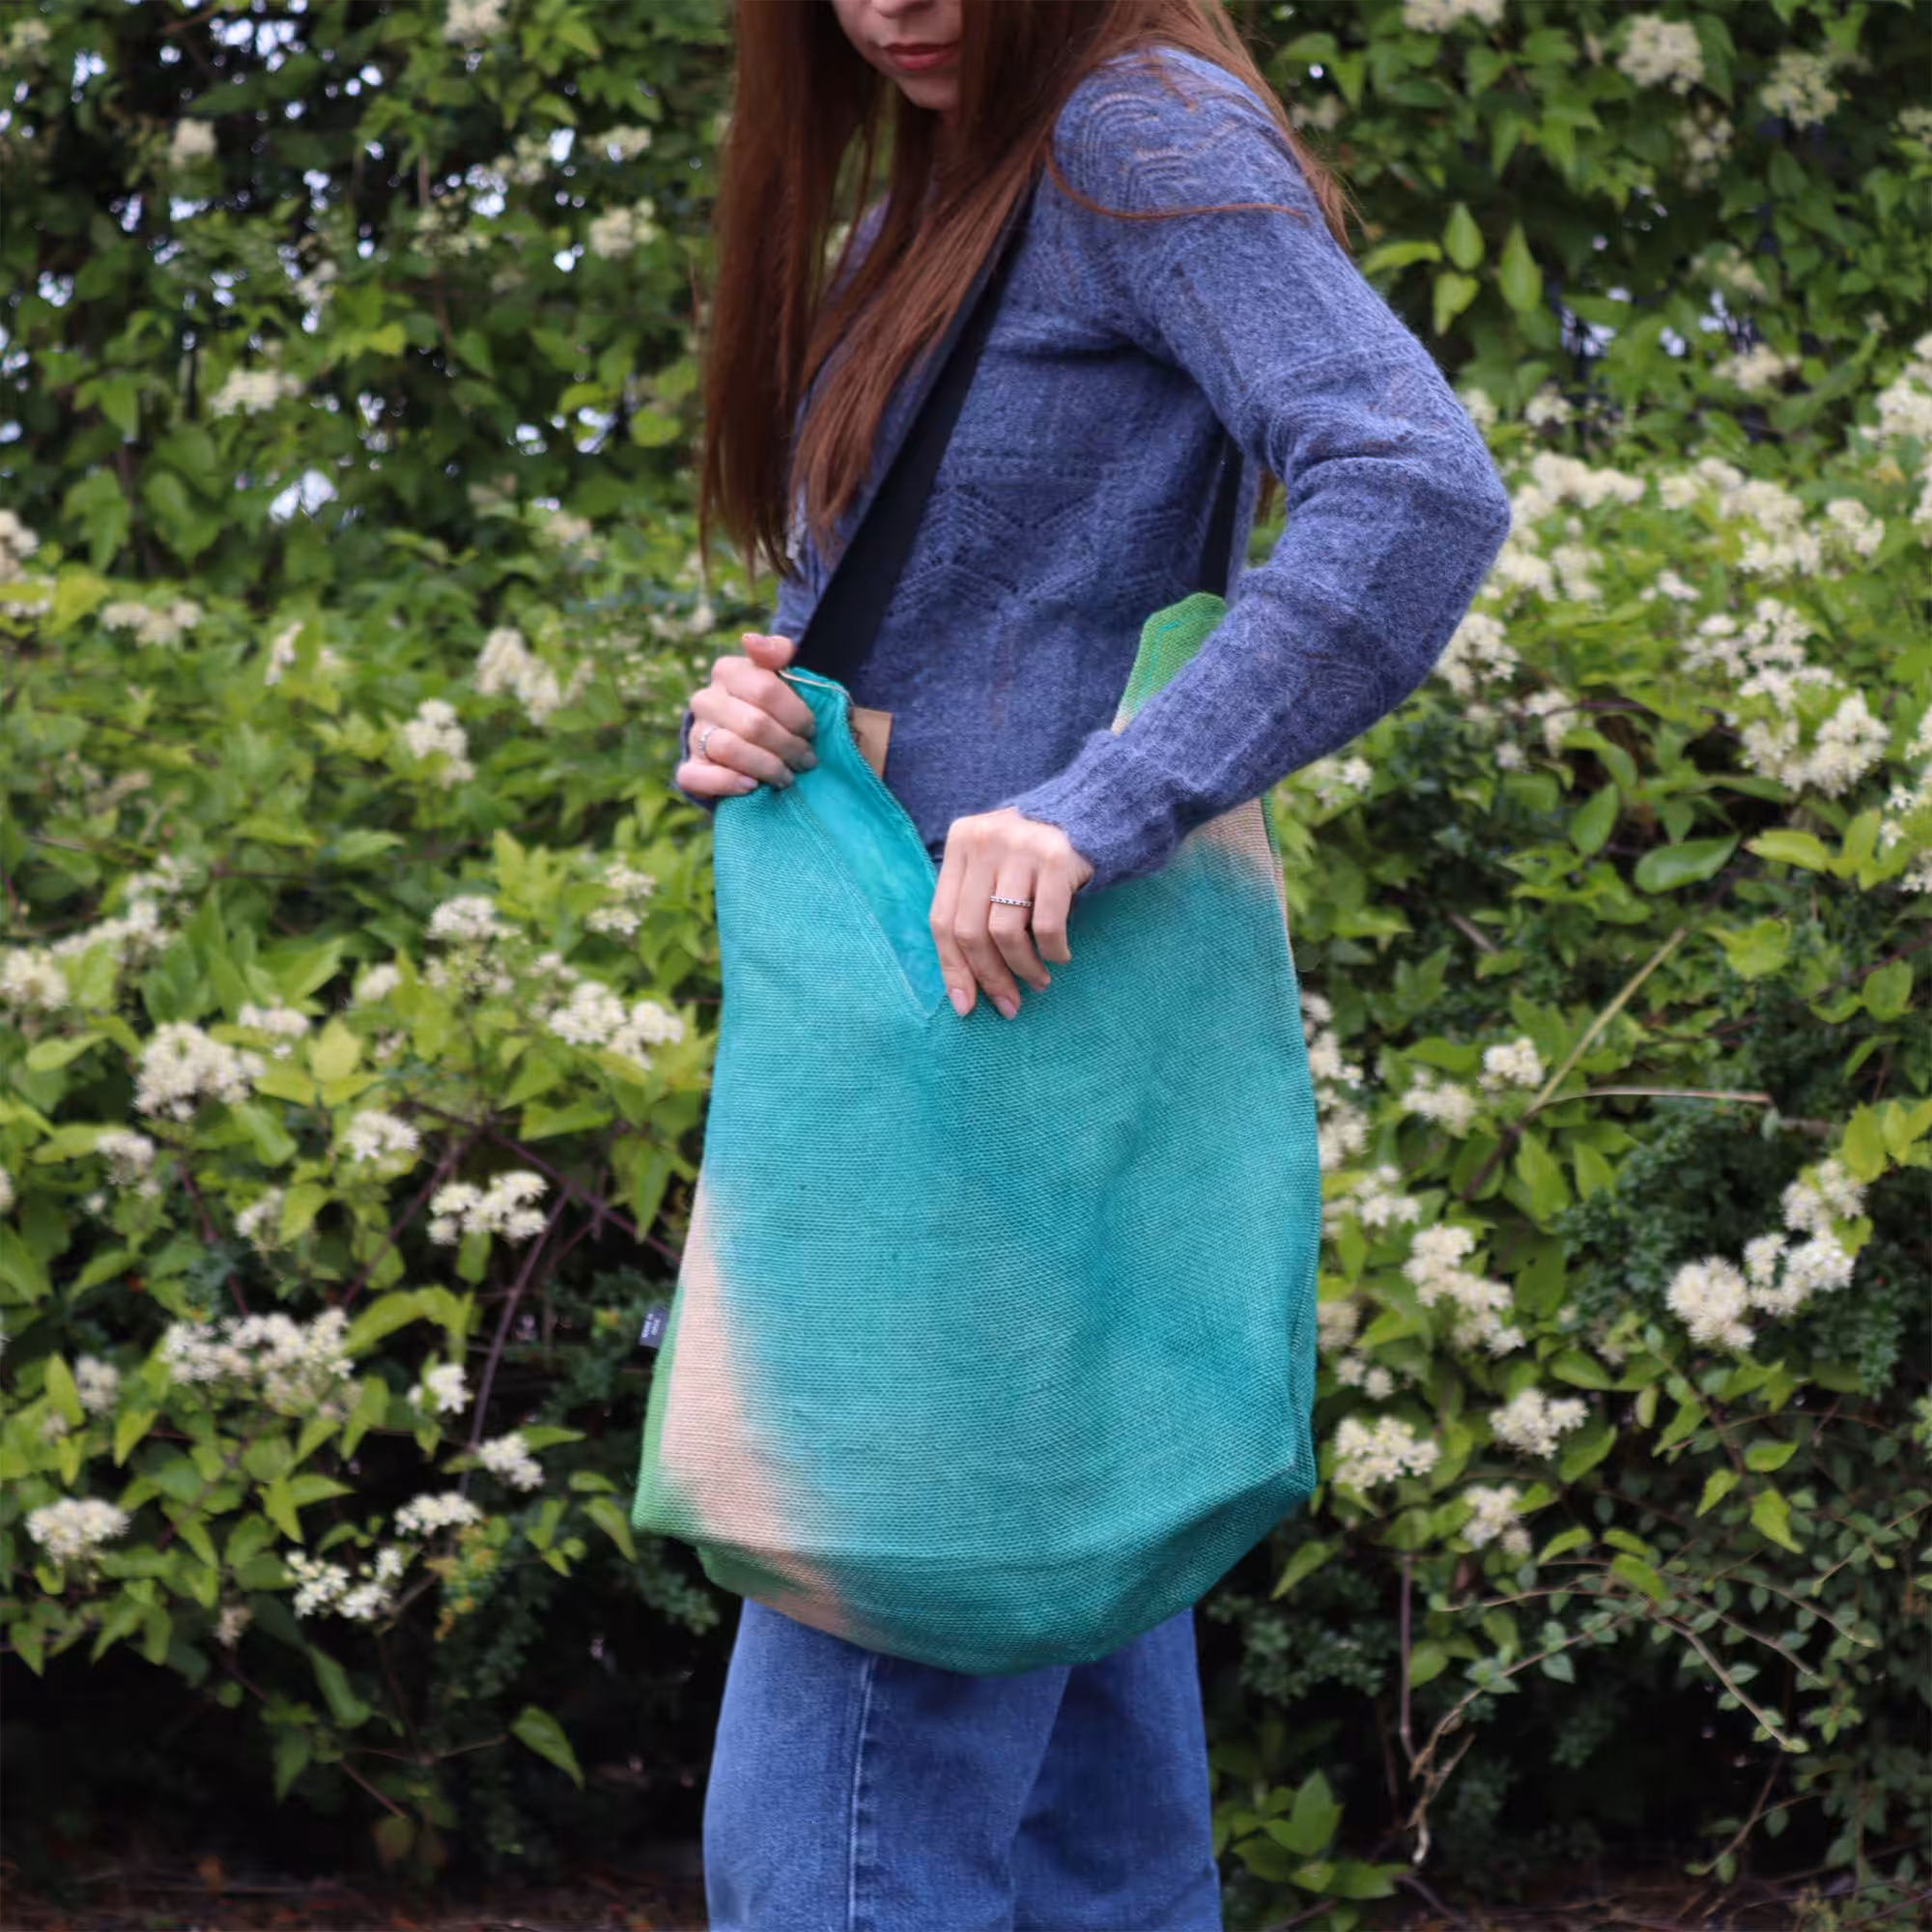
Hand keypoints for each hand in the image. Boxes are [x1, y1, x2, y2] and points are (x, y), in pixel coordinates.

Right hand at [676, 633, 818, 796]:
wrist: (754, 748)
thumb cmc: (777, 711)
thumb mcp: (785, 678)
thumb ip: (776, 652)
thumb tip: (749, 639)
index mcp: (728, 671)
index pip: (765, 689)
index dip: (796, 715)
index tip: (812, 730)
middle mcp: (705, 700)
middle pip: (753, 724)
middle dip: (789, 746)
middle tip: (807, 760)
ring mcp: (695, 734)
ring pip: (728, 749)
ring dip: (767, 767)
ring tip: (787, 777)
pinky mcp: (689, 768)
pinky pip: (697, 777)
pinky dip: (727, 784)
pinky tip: (751, 786)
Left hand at [930, 807, 1094, 1019]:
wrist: (1086, 815)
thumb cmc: (1030, 856)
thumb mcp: (992, 868)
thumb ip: (972, 908)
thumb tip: (963, 987)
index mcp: (960, 843)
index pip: (942, 918)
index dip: (952, 968)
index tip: (965, 1005)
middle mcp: (984, 840)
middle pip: (971, 930)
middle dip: (989, 977)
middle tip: (1009, 1003)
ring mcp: (1020, 847)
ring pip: (1006, 932)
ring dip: (1023, 968)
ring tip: (1038, 981)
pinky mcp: (1057, 858)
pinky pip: (1046, 924)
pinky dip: (1052, 950)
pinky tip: (1059, 957)